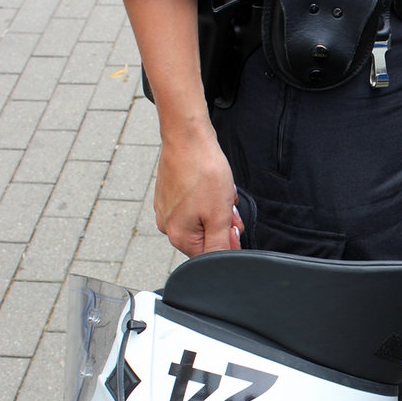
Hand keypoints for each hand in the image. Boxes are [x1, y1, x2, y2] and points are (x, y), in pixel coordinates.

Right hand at [154, 126, 243, 256]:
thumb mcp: (219, 215)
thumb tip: (223, 263)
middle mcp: (168, 225)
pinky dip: (209, 198)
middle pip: (206, 237)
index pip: (209, 255)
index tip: (234, 225)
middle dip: (223, 223)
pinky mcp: (170, 194)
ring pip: (203, 219)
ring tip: (220, 191)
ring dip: (218, 209)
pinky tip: (213, 184)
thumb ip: (221, 245)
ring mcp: (167, 208)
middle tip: (228, 206)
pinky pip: (196, 204)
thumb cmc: (202, 172)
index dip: (227, 243)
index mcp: (178, 236)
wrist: (188, 137)